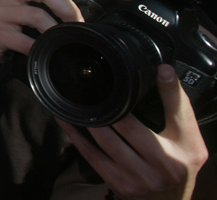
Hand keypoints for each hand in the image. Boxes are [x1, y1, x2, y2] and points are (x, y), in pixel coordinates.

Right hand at [0, 0, 83, 61]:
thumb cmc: (12, 22)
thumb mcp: (25, 2)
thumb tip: (82, 2)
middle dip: (67, 6)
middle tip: (77, 21)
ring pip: (37, 15)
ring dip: (56, 30)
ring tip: (62, 37)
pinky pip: (27, 41)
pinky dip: (40, 46)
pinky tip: (42, 49)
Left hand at [59, 65, 207, 199]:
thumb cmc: (180, 166)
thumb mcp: (188, 138)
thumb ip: (178, 106)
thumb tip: (165, 70)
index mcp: (183, 151)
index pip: (175, 114)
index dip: (162, 92)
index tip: (148, 73)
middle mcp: (162, 166)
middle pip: (129, 127)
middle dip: (109, 107)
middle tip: (90, 87)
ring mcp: (139, 178)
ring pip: (107, 142)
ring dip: (88, 120)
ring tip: (75, 101)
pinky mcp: (119, 184)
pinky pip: (93, 157)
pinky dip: (77, 137)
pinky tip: (67, 122)